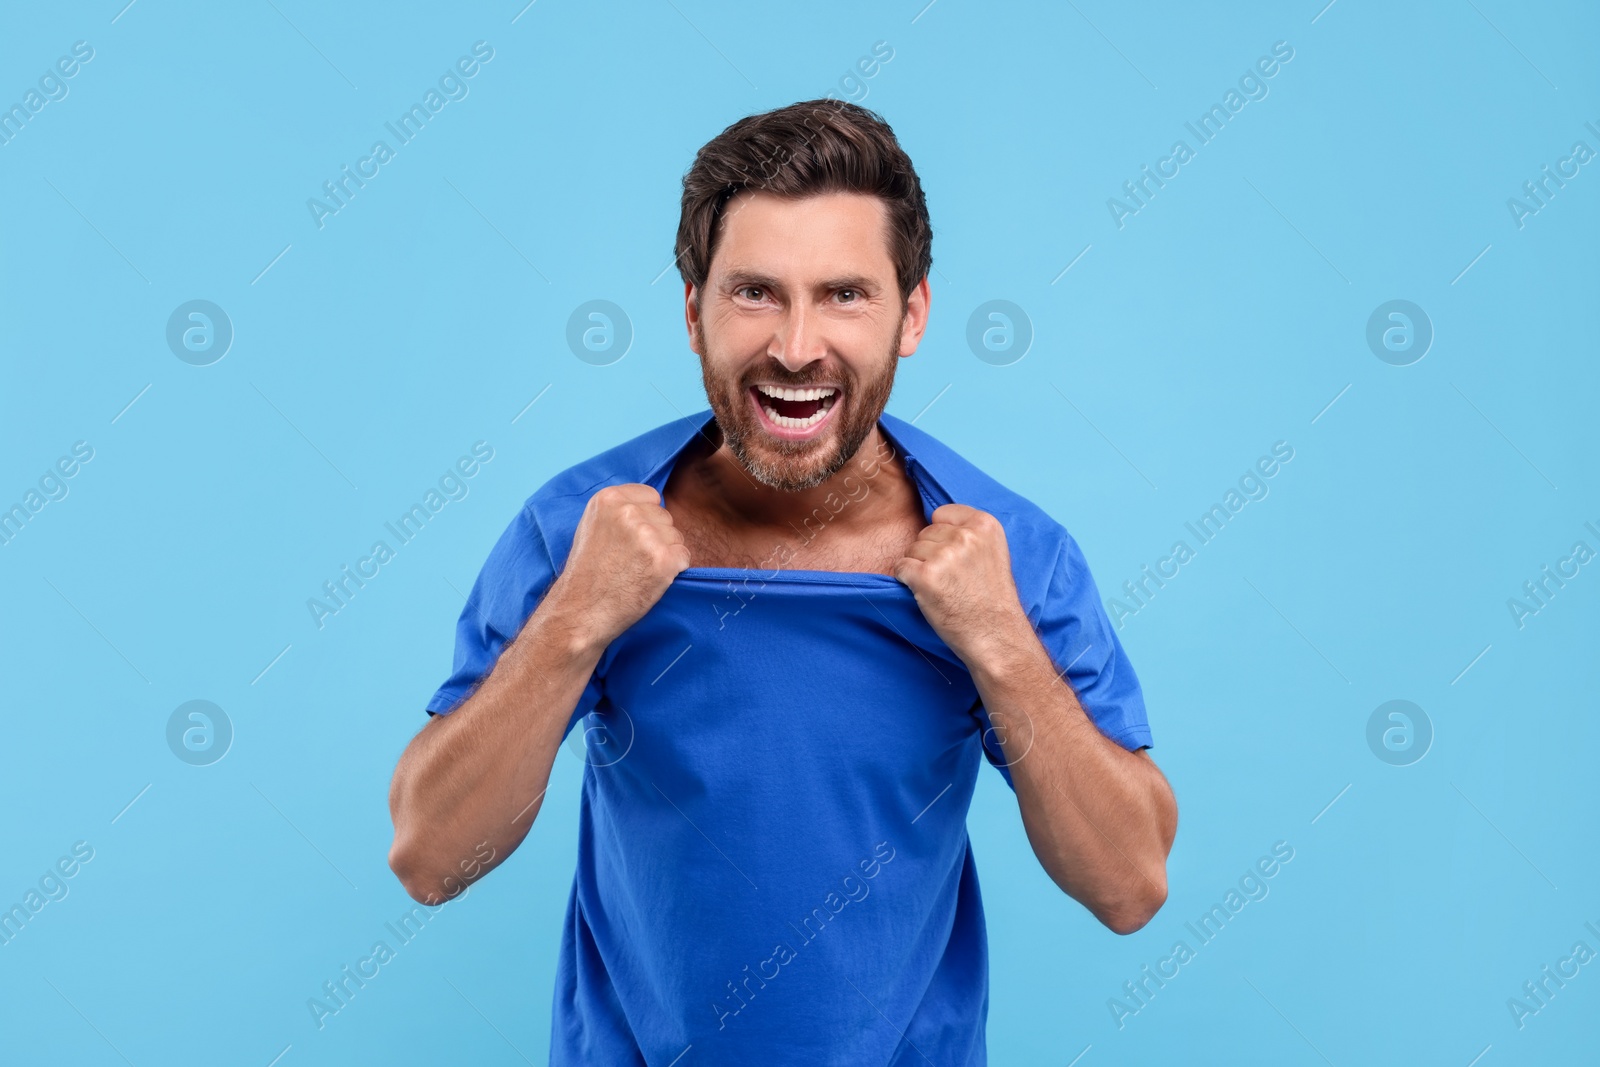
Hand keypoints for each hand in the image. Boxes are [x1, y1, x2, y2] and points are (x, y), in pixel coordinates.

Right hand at [546, 484, 690, 652]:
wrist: (580, 612)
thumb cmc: (587, 574)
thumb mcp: (593, 526)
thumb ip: (620, 511)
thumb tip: (654, 506)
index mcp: (609, 499)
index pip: (651, 496)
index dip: (646, 519)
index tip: (630, 539)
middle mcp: (628, 512)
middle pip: (665, 517)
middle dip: (656, 537)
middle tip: (631, 560)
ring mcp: (646, 536)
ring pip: (676, 537)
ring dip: (664, 554)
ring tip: (637, 571)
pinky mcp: (662, 560)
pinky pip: (684, 556)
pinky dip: (673, 569)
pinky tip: (651, 580)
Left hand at [894, 504, 1030, 668]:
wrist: (996, 635)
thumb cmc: (992, 600)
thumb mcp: (993, 553)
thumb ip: (969, 534)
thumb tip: (935, 523)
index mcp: (985, 525)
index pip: (942, 514)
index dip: (942, 536)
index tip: (956, 558)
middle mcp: (965, 536)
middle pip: (925, 532)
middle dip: (930, 553)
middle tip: (951, 579)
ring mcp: (944, 556)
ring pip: (911, 550)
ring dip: (919, 568)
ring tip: (942, 588)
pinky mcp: (925, 577)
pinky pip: (900, 568)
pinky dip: (906, 580)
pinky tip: (925, 593)